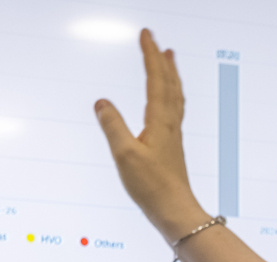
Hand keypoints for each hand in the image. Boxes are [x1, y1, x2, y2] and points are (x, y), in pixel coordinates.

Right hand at [95, 29, 207, 241]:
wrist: (175, 212)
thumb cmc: (152, 187)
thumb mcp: (125, 155)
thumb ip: (112, 126)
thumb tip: (101, 102)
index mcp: (160, 122)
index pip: (156, 80)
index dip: (150, 56)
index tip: (146, 34)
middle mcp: (170, 125)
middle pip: (170, 85)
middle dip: (162, 61)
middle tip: (157, 41)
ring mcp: (173, 136)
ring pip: (175, 98)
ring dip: (171, 76)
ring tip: (169, 62)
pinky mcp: (172, 148)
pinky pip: (174, 112)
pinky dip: (171, 97)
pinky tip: (166, 103)